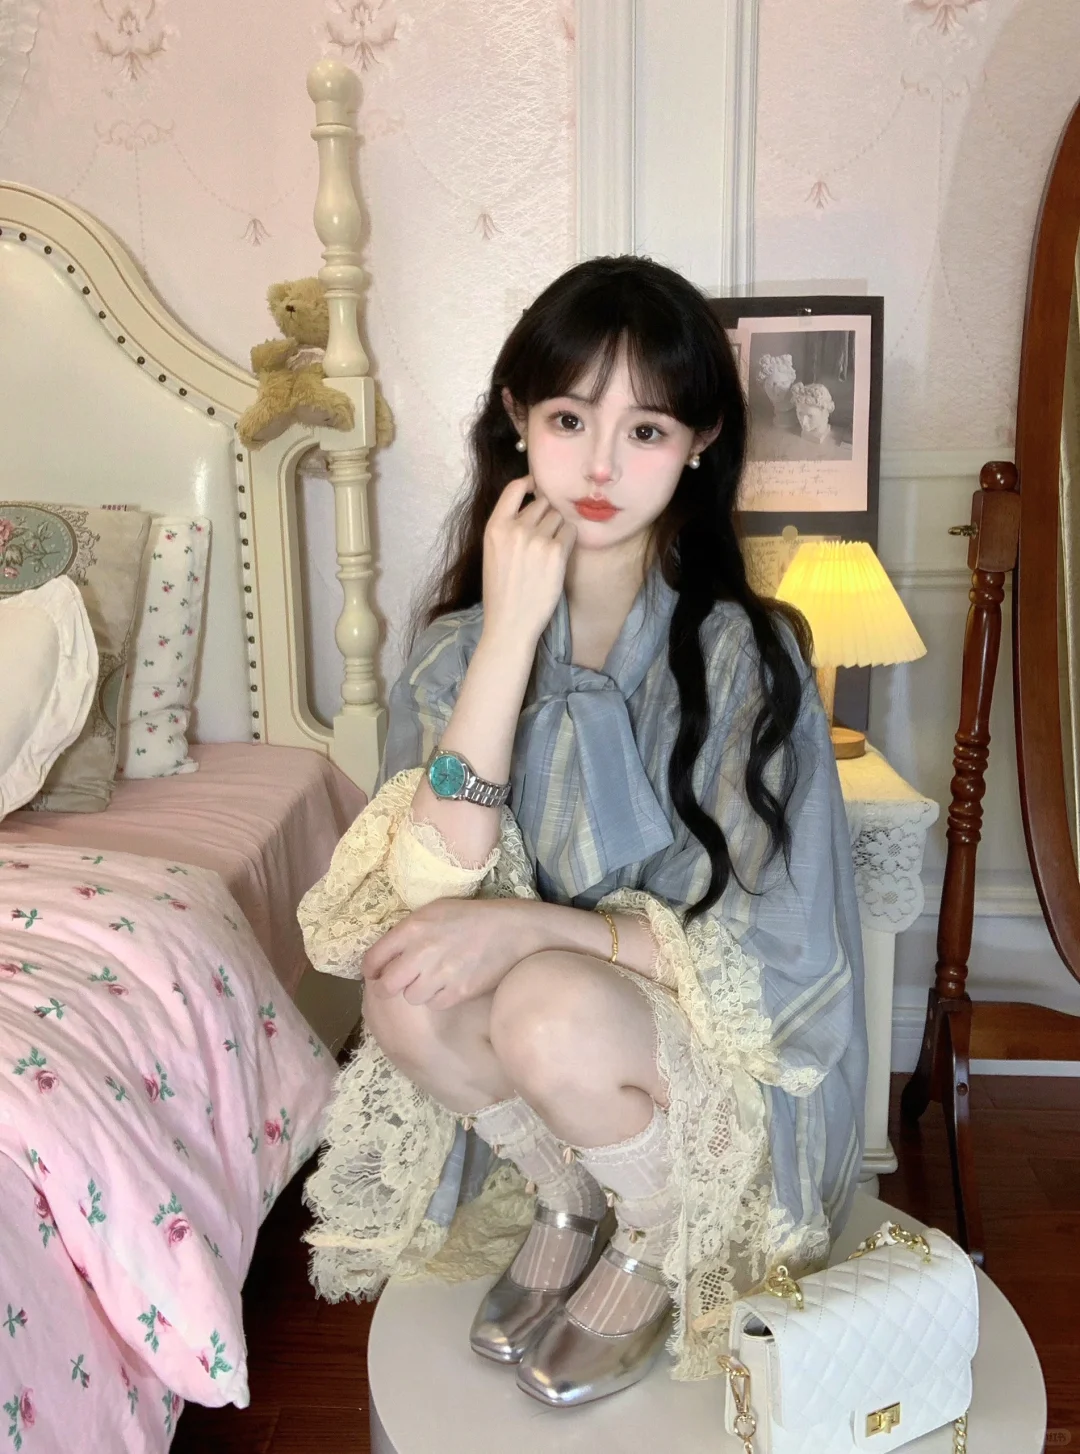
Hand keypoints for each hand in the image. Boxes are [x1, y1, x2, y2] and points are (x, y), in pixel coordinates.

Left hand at [361, 899, 539, 1007]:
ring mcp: (441, 974)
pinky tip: (449, 984)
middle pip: (387, 986)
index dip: (371, 970)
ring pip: (411, 998)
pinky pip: (434, 1004)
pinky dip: (439, 998)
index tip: (376, 973)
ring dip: (417, 991)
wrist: (512, 930)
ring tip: (432, 979)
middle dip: (391, 985)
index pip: (373, 959)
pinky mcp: (458, 992)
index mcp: (412, 928)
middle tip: (402, 981)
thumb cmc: (471, 917)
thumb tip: (385, 955)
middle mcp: (422, 952)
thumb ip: (407, 932)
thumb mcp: (434, 912)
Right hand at [481, 475, 575, 646]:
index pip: (514, 488)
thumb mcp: (493, 552)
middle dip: (546, 515)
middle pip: (543, 503)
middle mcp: (515, 528)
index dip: (530, 484)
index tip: (537, 487)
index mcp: (495, 527)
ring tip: (548, 552)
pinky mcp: (556, 552)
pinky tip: (558, 557)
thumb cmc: (502, 590)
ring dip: (558, 529)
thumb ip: (508, 526)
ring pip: (558, 517)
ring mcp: (536, 539)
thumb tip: (534, 502)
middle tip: (542, 538)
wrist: (510, 623)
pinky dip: (568, 541)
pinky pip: (570, 532)